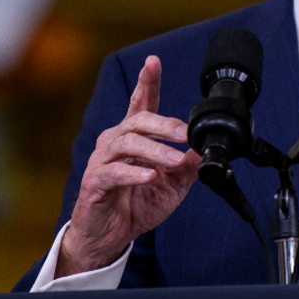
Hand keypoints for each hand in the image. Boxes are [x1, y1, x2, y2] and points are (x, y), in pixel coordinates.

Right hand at [57, 55, 199, 276]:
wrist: (110, 236)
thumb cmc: (136, 204)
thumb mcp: (172, 186)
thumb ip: (187, 166)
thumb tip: (204, 148)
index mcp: (133, 138)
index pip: (140, 104)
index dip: (147, 82)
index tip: (153, 61)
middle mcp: (115, 142)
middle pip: (137, 121)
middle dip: (163, 124)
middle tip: (185, 133)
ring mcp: (102, 161)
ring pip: (127, 144)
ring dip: (154, 151)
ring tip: (174, 161)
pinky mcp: (95, 183)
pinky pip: (113, 173)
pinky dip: (133, 174)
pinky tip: (150, 177)